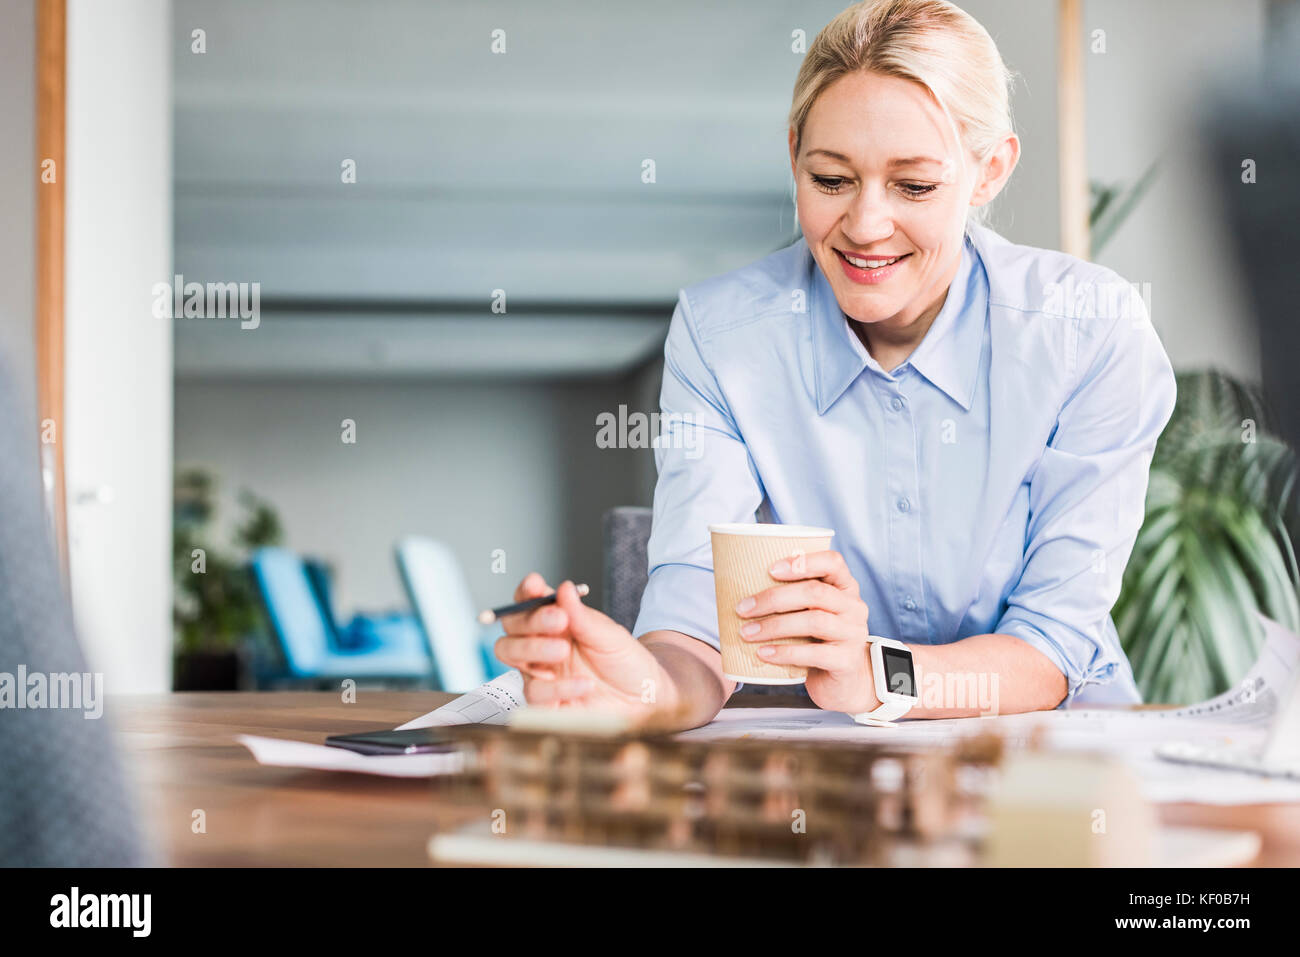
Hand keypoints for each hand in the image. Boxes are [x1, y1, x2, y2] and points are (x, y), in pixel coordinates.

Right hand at [493, 573, 672, 723]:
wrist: (643, 698)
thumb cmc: (625, 662)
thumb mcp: (610, 636)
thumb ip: (583, 617)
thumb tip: (564, 588)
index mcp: (555, 621)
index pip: (528, 601)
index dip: (526, 592)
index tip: (535, 585)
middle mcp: (541, 644)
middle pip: (511, 625)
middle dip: (531, 620)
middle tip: (560, 620)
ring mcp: (539, 672)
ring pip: (509, 652)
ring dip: (534, 648)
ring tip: (563, 650)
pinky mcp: (544, 701)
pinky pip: (534, 692)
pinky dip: (558, 687)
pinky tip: (584, 685)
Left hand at [734, 549, 881, 714]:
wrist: (841, 682)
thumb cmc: (818, 640)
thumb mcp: (811, 613)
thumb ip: (792, 598)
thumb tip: (742, 590)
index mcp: (845, 587)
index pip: (833, 562)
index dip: (803, 562)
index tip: (770, 569)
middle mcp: (854, 607)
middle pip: (815, 592)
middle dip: (774, 598)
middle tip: (743, 608)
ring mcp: (853, 634)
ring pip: (813, 621)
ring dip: (774, 626)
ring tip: (747, 632)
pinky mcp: (846, 661)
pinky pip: (814, 654)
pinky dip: (784, 652)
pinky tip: (763, 653)